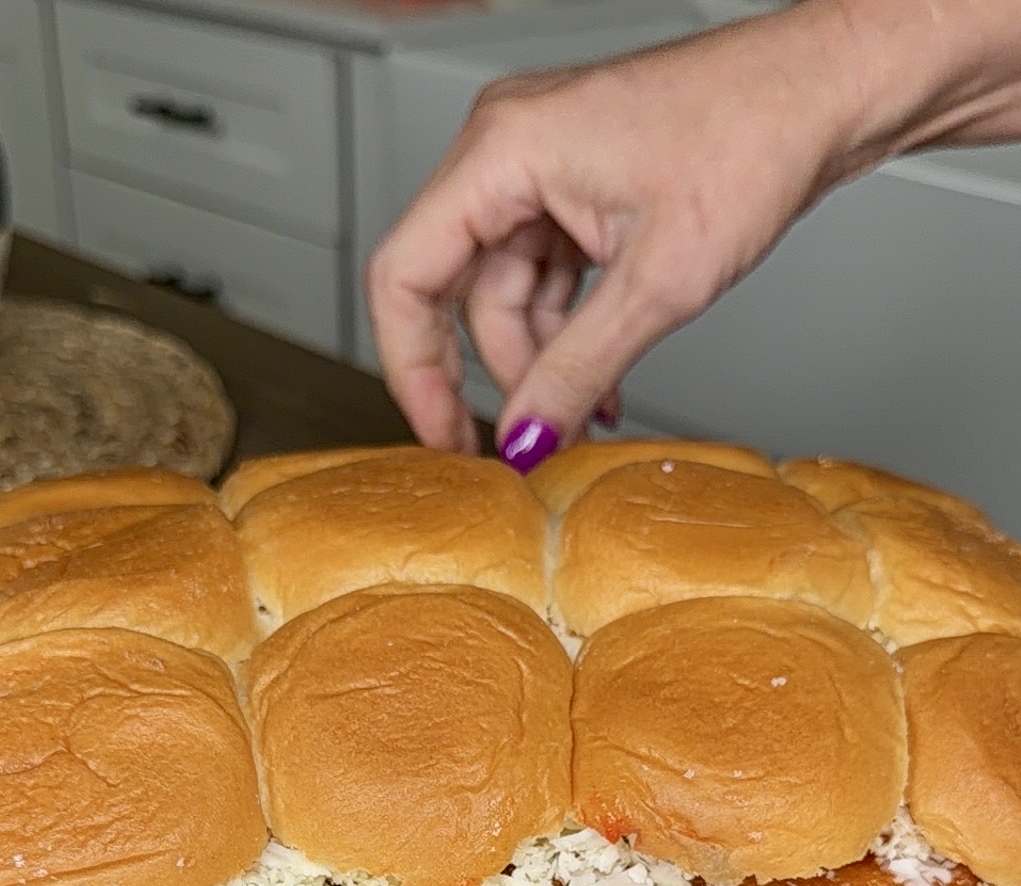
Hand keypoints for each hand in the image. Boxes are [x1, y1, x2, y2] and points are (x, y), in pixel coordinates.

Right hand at [367, 7, 859, 459]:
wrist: (827, 91)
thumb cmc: (754, 136)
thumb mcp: (659, 283)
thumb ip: (578, 371)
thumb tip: (527, 438)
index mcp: (502, 149)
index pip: (404, 275)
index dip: (414, 369)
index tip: (444, 435)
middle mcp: (508, 149)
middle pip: (456, 291)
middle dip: (496, 376)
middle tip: (519, 447)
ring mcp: (542, 167)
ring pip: (506, 294)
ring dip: (542, 365)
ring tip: (584, 421)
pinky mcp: (578, 187)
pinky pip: (547, 279)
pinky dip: (570, 336)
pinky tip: (602, 384)